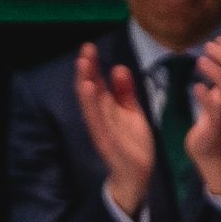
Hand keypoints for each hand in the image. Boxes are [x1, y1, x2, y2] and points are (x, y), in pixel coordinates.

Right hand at [71, 42, 153, 217]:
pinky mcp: (106, 142)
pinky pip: (98, 122)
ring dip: (85, 86)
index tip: (89, 47)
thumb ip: (125, 92)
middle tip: (85, 50)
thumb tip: (118, 68)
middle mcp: (99, 118)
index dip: (92, 66)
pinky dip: (93, 107)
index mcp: (105, 110)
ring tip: (83, 66)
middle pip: (90, 91)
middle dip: (87, 71)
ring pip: (90, 105)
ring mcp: (101, 130)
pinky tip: (91, 91)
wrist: (137, 174)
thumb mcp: (132, 112)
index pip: (96, 84)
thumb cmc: (132, 142)